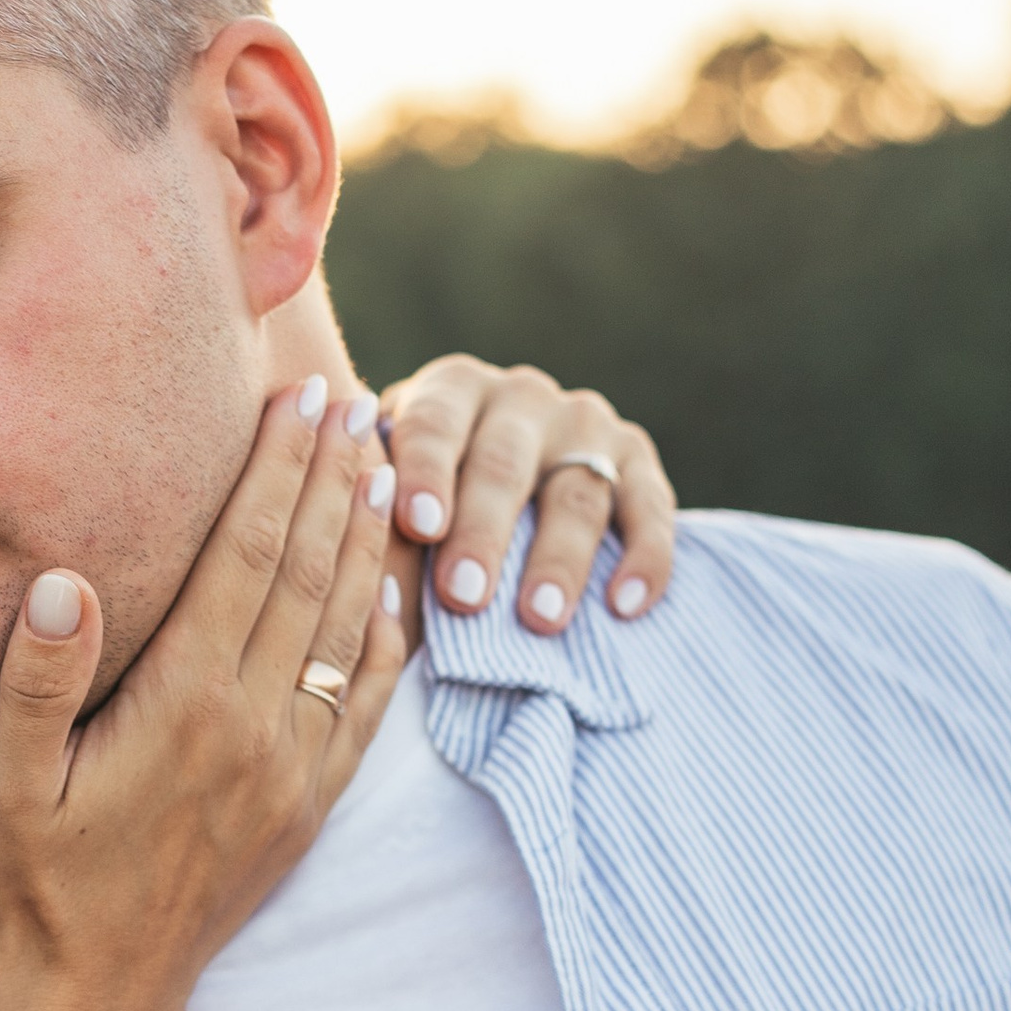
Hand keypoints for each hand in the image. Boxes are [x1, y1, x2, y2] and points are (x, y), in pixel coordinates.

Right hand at [0, 374, 405, 1010]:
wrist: (98, 1006)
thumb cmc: (32, 891)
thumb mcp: (1, 785)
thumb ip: (37, 680)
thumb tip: (63, 578)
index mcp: (182, 707)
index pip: (246, 557)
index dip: (277, 470)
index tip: (301, 398)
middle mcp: (253, 729)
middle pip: (308, 574)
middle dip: (333, 479)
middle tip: (355, 400)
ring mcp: (291, 771)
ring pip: (347, 630)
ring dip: (365, 540)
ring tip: (380, 463)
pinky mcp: (307, 808)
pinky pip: (364, 706)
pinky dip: (385, 640)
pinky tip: (392, 593)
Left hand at [377, 355, 676, 634]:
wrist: (502, 472)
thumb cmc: (429, 492)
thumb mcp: (396, 483)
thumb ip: (382, 510)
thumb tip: (360, 574)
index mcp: (452, 390)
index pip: (436, 424)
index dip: (426, 473)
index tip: (419, 524)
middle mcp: (521, 397)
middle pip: (504, 464)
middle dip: (483, 532)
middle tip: (464, 594)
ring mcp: (585, 426)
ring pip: (577, 492)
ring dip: (559, 559)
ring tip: (538, 620)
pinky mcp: (636, 459)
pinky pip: (650, 507)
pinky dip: (645, 556)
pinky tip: (626, 606)